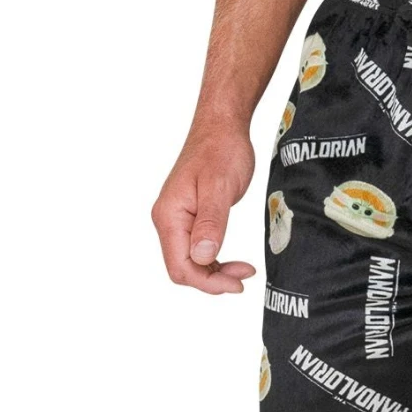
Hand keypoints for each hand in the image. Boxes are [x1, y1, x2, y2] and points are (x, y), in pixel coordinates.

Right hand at [151, 122, 258, 293]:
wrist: (221, 128)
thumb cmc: (221, 150)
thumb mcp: (220, 188)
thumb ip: (210, 223)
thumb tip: (202, 256)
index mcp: (170, 215)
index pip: (181, 267)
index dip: (207, 282)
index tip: (237, 283)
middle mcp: (167, 221)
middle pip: (183, 269)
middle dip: (212, 280)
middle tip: (244, 276)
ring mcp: (176, 221)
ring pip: (190, 263)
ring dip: (215, 273)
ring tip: (244, 270)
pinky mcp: (188, 220)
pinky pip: (196, 251)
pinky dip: (214, 261)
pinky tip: (233, 262)